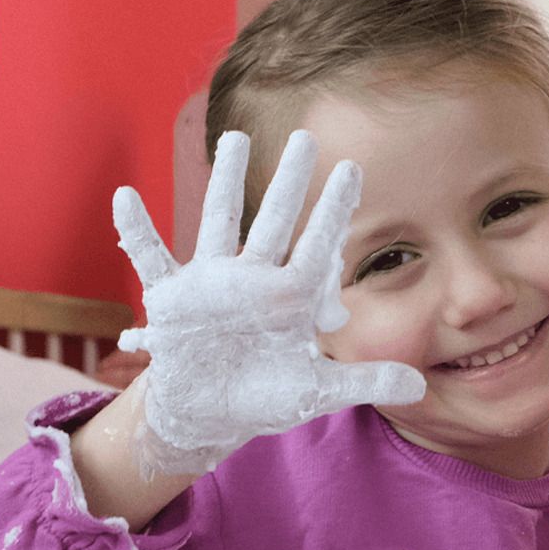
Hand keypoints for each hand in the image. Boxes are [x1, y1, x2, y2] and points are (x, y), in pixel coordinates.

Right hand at [113, 130, 425, 472]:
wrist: (210, 413)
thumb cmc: (264, 396)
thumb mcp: (317, 391)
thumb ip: (364, 382)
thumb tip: (423, 388)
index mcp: (290, 298)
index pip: (318, 246)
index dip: (334, 209)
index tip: (353, 168)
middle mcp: (253, 280)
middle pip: (275, 220)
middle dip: (290, 181)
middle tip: (306, 136)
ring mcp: (212, 283)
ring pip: (219, 222)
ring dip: (225, 183)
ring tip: (234, 138)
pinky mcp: (173, 298)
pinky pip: (151, 259)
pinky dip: (137, 231)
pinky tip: (125, 197)